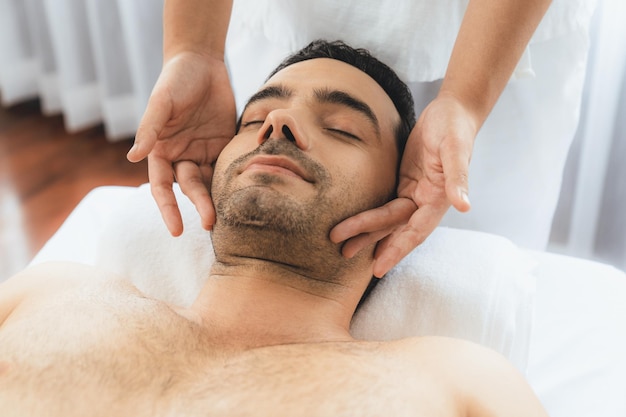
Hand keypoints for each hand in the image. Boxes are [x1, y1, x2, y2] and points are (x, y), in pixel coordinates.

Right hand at [127, 52, 236, 235]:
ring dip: (218, 198)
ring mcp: (204, 152)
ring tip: (231, 216)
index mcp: (161, 151)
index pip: (162, 187)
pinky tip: (245, 192)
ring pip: (211, 182)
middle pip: (190, 187)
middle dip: (199, 206)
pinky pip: (229, 166)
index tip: (176, 229)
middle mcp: (182, 156)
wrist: (201, 62)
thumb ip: (150, 129)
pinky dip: (235, 179)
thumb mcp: (161, 102)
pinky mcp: (224, 145)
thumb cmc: (175, 80)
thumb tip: (132, 156)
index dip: (168, 208)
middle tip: (211, 224)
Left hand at [330, 94, 475, 276]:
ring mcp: (415, 194)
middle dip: (371, 240)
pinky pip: (386, 206)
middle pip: (395, 227)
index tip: (378, 268)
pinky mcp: (405, 183)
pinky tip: (357, 227)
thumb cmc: (454, 128)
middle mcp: (426, 202)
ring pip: (388, 219)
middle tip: (344, 253)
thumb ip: (458, 177)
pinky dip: (372, 218)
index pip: (415, 231)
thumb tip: (465, 206)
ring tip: (343, 247)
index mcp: (439, 199)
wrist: (452, 112)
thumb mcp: (456, 148)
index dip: (397, 250)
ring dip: (367, 233)